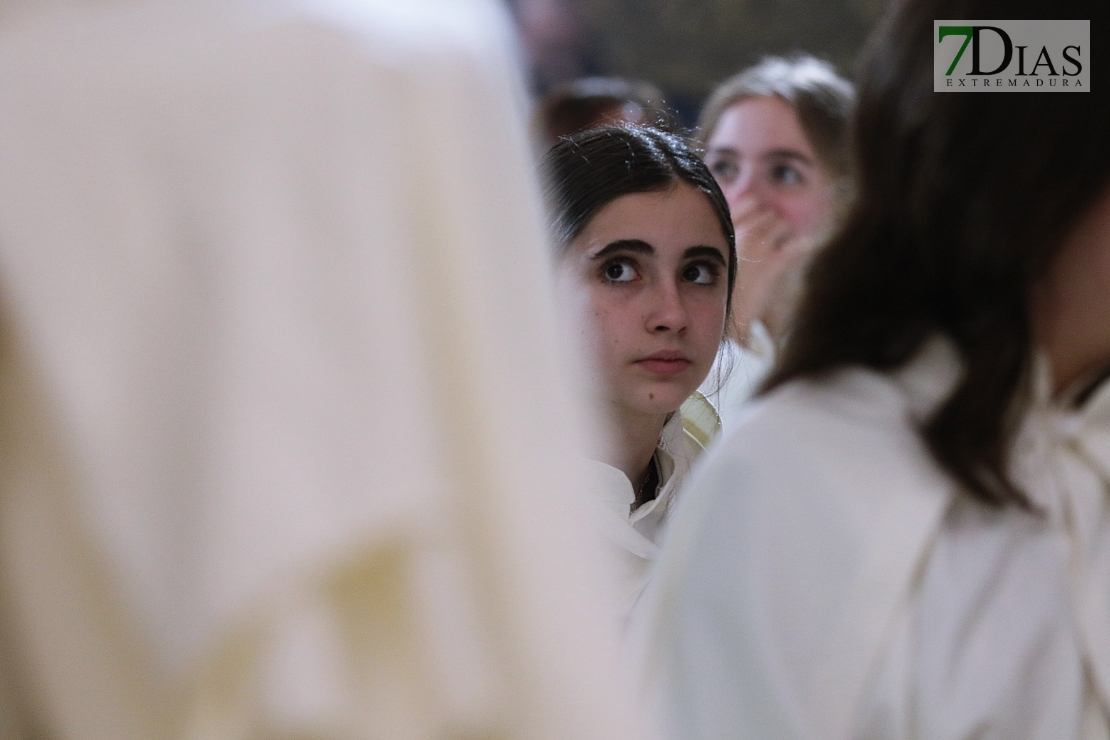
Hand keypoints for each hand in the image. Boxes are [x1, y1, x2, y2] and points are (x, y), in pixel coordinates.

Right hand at [727, 197, 814, 343]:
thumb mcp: (717, 252)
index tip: (759, 216)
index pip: (748, 201)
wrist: (724, 317)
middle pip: (767, 211)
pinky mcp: (774, 265)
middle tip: (770, 235)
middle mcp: (741, 233)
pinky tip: (808, 243)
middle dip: (772, 221)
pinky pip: (796, 246)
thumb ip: (730, 230)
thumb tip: (748, 208)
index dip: (757, 207)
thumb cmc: (720, 284)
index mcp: (725, 229)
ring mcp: (759, 248)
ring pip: (782, 224)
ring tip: (780, 243)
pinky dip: (805, 243)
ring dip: (785, 231)